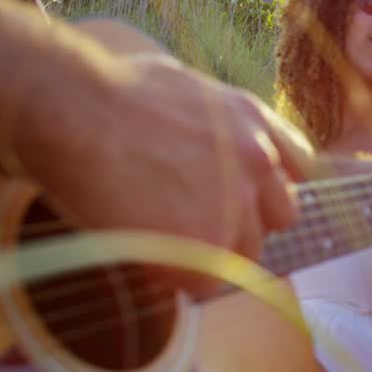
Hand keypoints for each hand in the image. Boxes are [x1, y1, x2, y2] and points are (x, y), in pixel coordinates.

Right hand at [25, 36, 314, 282]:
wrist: (73, 110)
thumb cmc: (106, 93)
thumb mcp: (186, 88)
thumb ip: (216, 123)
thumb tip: (207, 145)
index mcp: (254, 120)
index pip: (297, 167)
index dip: (267, 187)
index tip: (242, 199)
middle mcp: (257, 161)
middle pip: (279, 217)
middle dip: (245, 224)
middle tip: (195, 227)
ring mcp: (236, 203)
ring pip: (245, 255)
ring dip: (210, 256)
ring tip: (161, 241)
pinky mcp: (207, 242)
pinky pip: (207, 284)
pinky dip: (180, 281)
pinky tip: (148, 259)